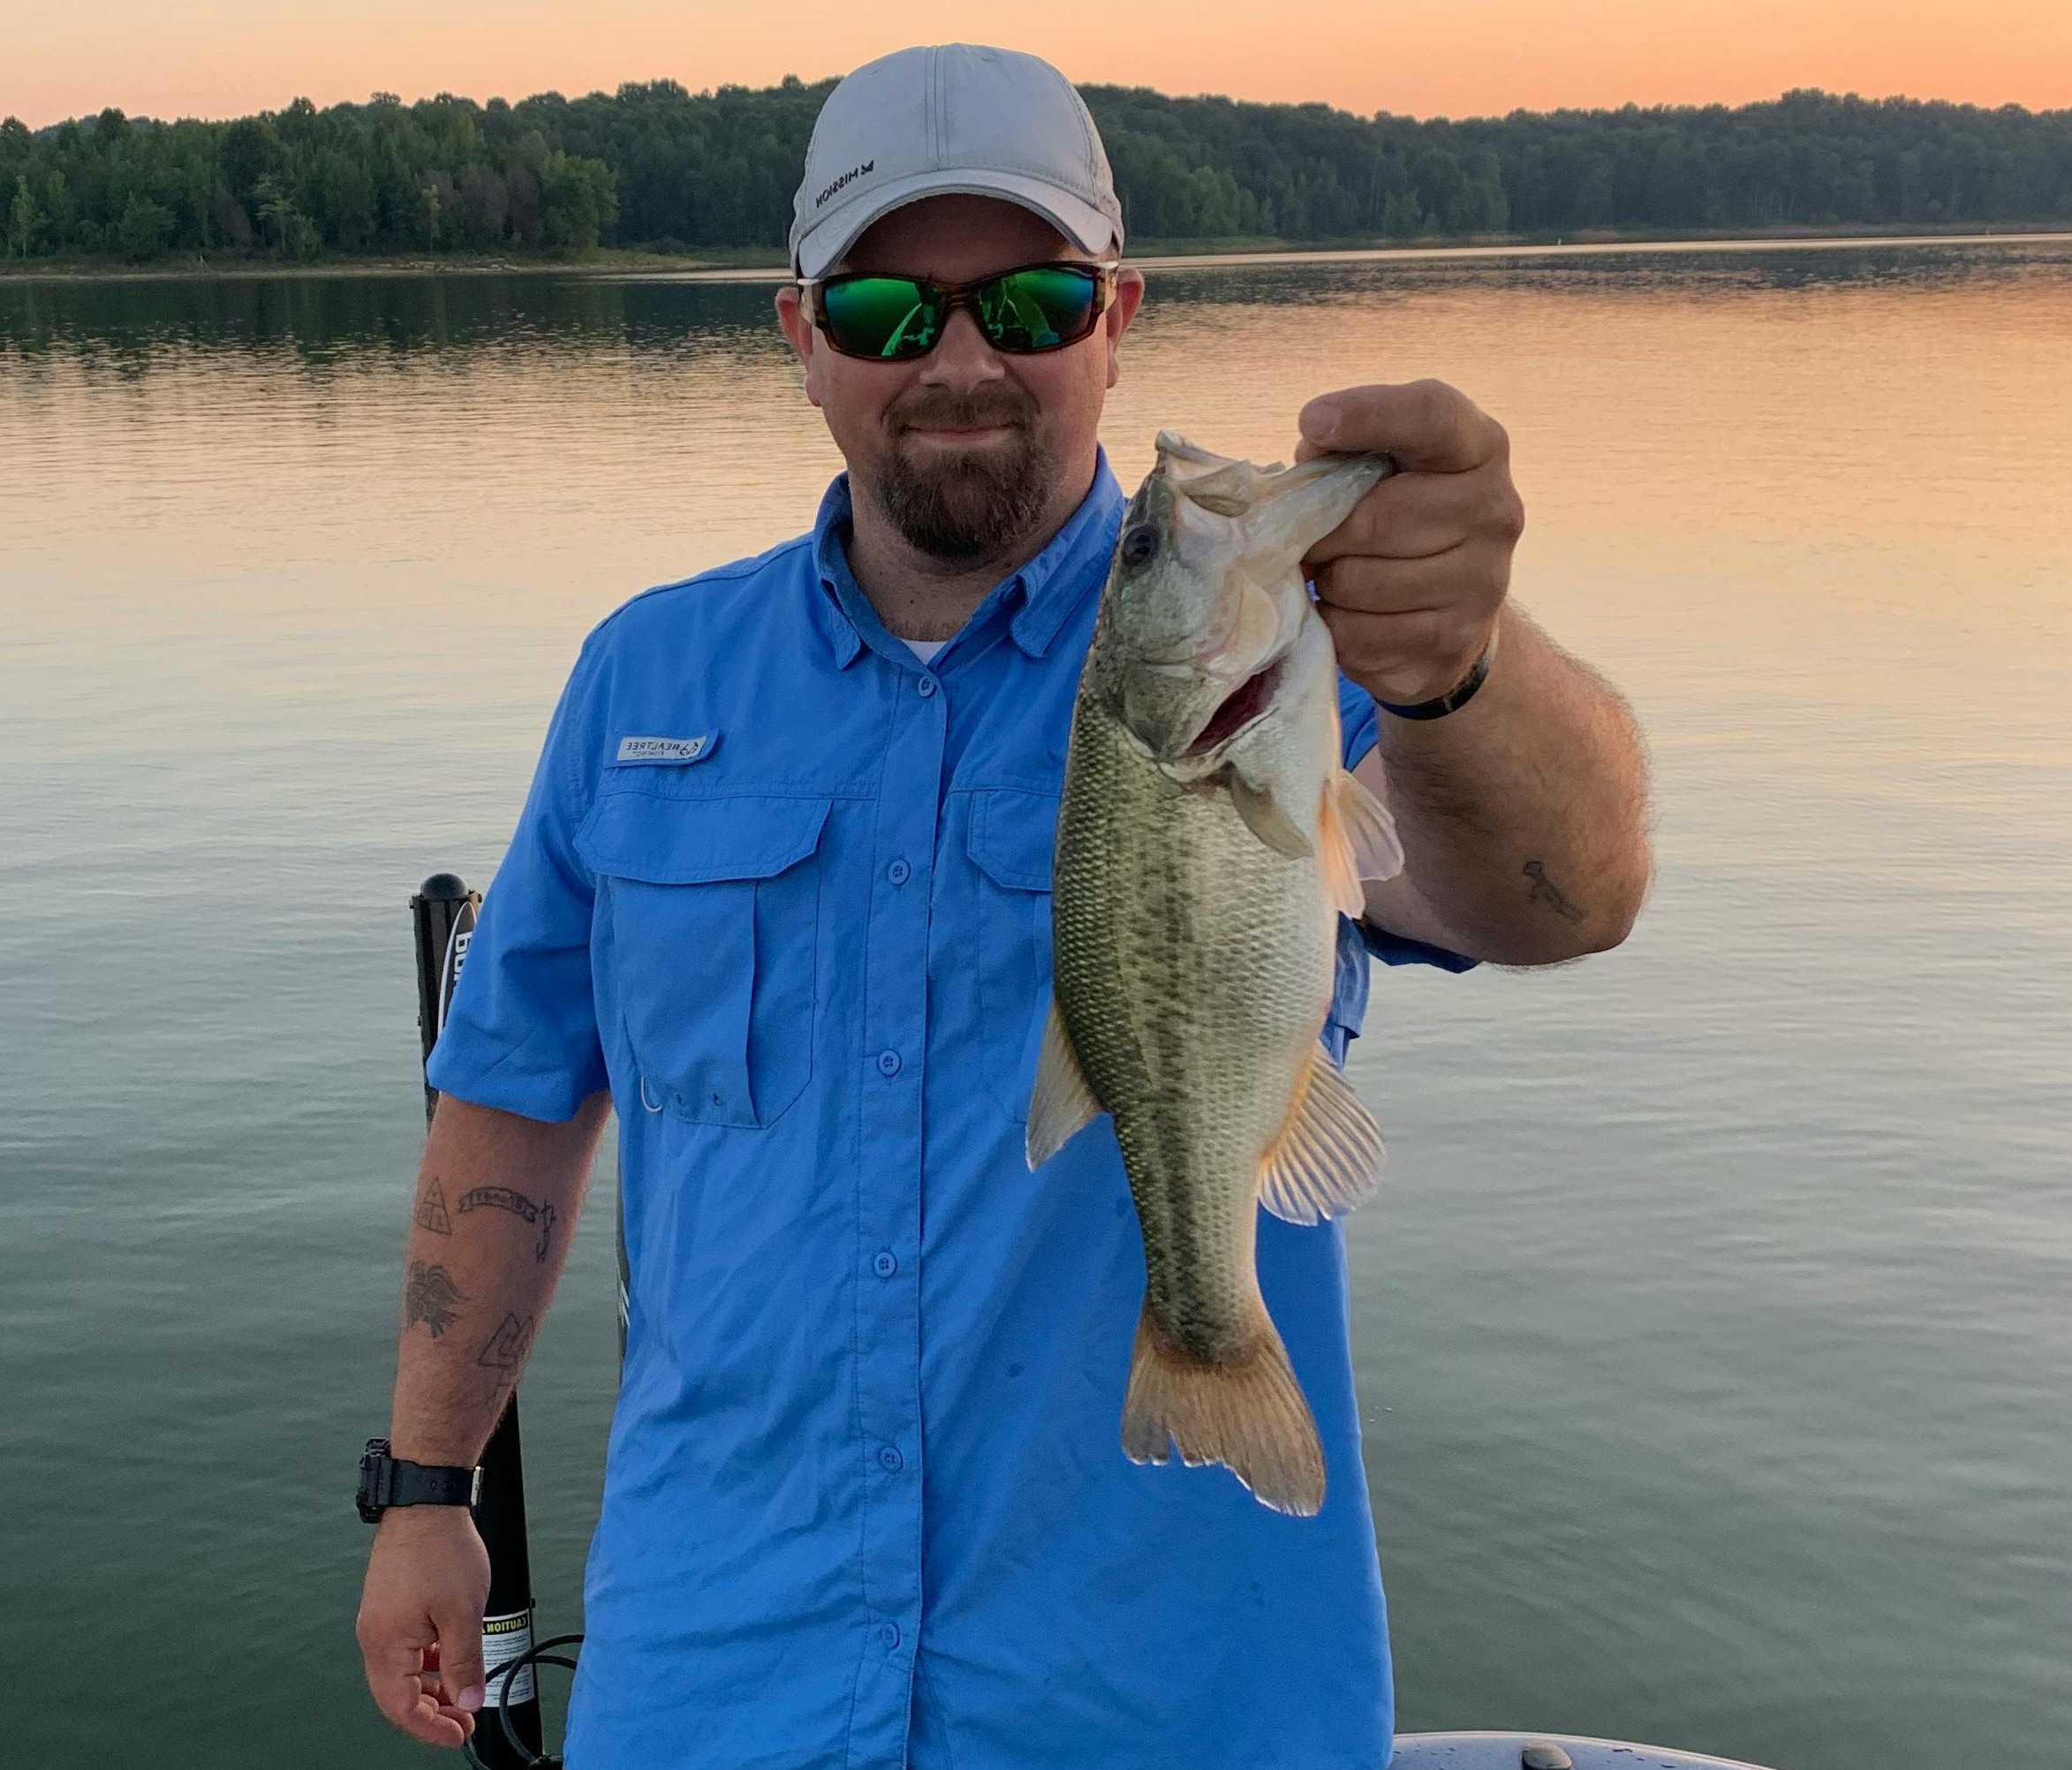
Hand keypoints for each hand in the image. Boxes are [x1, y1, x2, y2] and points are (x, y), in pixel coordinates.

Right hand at [356, 1506, 492, 1746]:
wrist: (426, 1501)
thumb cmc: (441, 1550)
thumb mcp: (463, 1613)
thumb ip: (465, 1662)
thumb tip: (468, 1702)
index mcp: (385, 1645)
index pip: (401, 1707)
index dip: (430, 1729)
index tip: (460, 1735)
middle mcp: (375, 1636)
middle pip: (398, 1694)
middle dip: (432, 1713)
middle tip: (465, 1721)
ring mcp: (381, 1620)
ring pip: (404, 1671)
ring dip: (432, 1687)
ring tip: (463, 1695)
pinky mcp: (391, 1605)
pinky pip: (407, 1648)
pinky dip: (429, 1662)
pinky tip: (452, 1660)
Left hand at [1295, 380, 1524, 706]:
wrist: (1454, 610)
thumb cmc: (1402, 515)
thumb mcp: (1384, 468)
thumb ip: (1348, 452)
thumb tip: (1311, 453)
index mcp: (1479, 448)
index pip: (1432, 416)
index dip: (1368, 415)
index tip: (1313, 421)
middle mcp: (1494, 509)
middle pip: (1373, 517)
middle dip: (1321, 532)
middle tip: (1309, 538)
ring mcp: (1482, 581)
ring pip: (1357, 581)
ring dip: (1327, 580)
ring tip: (1336, 573)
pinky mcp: (1453, 640)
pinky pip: (1357, 634)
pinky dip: (1335, 625)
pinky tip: (1348, 613)